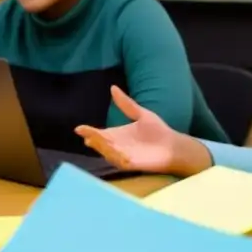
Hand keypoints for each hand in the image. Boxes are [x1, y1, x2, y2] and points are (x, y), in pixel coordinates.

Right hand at [75, 87, 208, 175]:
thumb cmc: (158, 131)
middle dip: (93, 140)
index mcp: (117, 135)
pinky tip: (112, 150)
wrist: (173, 145)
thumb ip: (126, 104)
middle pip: (100, 144)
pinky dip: (115, 156)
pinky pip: (120, 161)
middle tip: (87, 135)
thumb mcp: (141, 114)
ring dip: (102, 147)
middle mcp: (117, 146)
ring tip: (97, 139)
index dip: (89, 132)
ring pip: (107, 153)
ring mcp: (123, 156)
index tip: (78, 128)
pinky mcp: (132, 164)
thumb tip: (112, 87)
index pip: (99, 134)